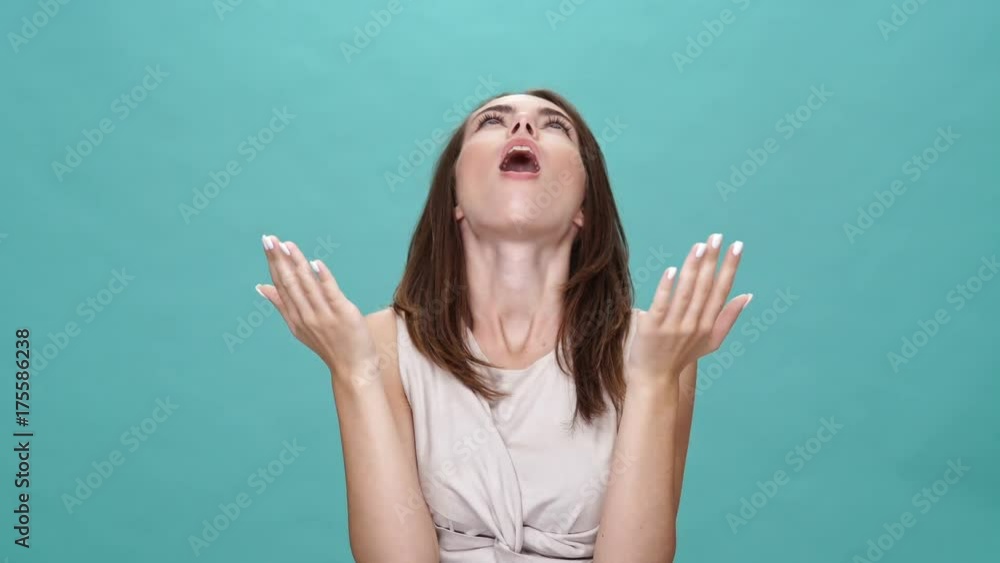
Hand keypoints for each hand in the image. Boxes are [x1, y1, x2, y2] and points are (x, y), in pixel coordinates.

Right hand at [257, 234, 375, 378]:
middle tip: (269, 239)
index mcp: (294, 317)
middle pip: (290, 283)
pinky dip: (323, 278)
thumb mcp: (299, 326)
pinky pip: (331, 293)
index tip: (267, 244)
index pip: (281, 285)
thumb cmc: (329, 345)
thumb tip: (261, 287)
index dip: (273, 263)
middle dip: (279, 259)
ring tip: (288, 245)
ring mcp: (323, 315)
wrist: (353, 369)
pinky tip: (316, 263)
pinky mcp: (342, 314)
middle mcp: (306, 315)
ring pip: (307, 285)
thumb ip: (282, 304)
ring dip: (297, 263)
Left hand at [627, 233, 750, 381]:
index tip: (737, 246)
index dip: (730, 268)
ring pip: (686, 293)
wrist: (654, 378)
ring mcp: (673, 326)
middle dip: (712, 261)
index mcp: (708, 325)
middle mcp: (693, 324)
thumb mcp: (711, 340)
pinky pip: (661, 304)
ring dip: (693, 268)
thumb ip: (728, 318)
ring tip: (700, 246)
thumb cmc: (682, 356)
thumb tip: (748, 295)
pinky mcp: (652, 328)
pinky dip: (667, 288)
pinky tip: (672, 270)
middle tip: (717, 237)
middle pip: (705, 288)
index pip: (722, 291)